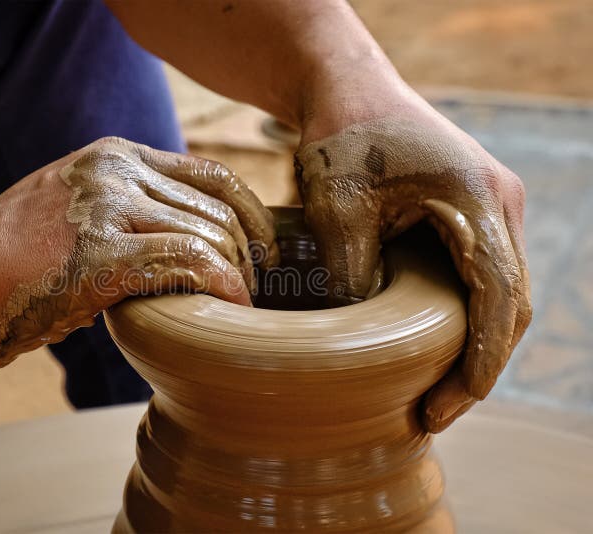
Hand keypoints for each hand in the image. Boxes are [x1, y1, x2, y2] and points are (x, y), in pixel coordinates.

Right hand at [0, 137, 276, 366]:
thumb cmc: (12, 257)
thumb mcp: (78, 211)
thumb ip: (130, 214)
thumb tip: (191, 249)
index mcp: (117, 157)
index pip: (213, 174)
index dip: (252, 214)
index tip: (263, 250)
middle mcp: (117, 170)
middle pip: (218, 209)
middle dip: (247, 255)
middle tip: (250, 291)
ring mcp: (107, 205)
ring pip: (208, 236)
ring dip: (235, 277)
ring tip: (237, 307)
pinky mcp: (99, 251)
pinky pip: (187, 263)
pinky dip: (220, 287)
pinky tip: (229, 310)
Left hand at [296, 103, 531, 432]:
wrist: (346, 90)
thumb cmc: (341, 139)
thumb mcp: (338, 211)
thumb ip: (354, 277)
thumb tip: (359, 347)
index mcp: (480, 199)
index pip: (499, 298)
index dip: (481, 361)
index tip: (450, 405)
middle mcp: (500, 204)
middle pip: (511, 303)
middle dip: (479, 364)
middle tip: (435, 413)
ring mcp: (490, 206)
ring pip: (500, 293)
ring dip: (474, 344)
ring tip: (434, 393)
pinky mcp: (470, 211)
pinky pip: (481, 274)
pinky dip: (464, 316)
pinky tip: (431, 346)